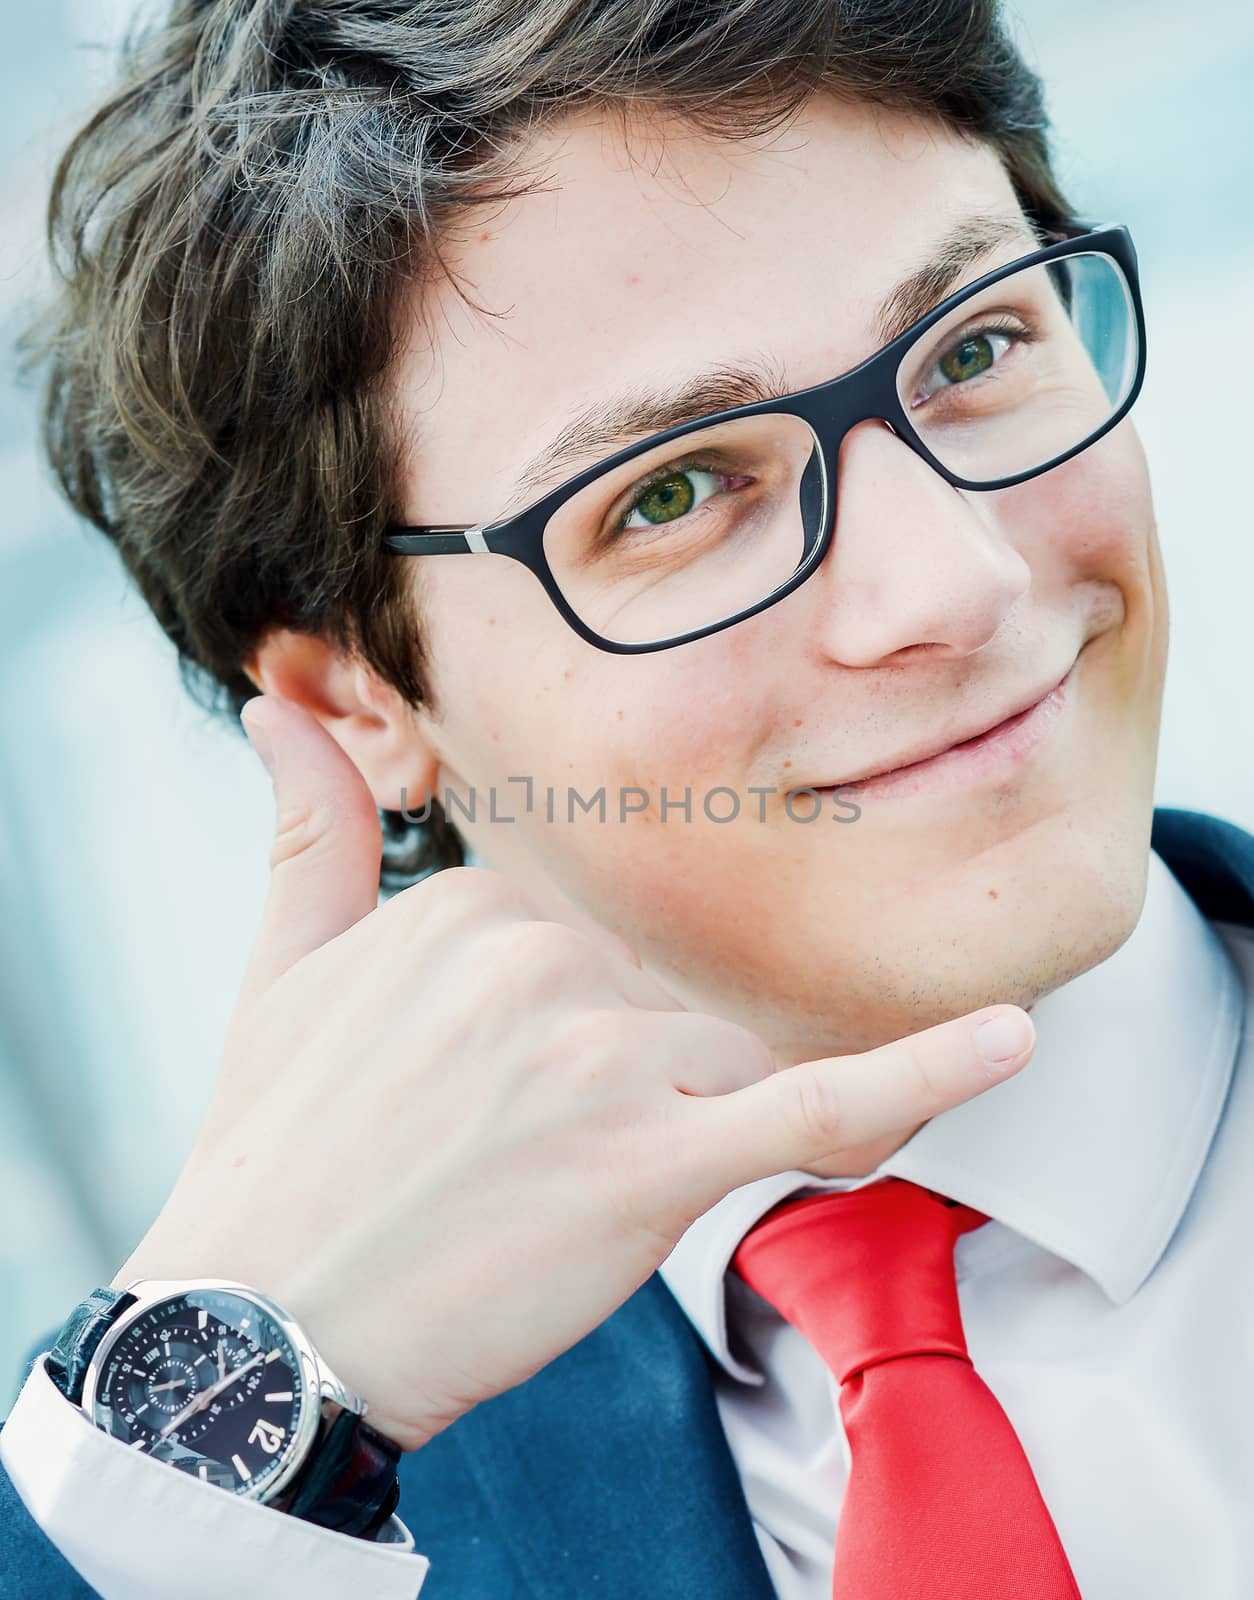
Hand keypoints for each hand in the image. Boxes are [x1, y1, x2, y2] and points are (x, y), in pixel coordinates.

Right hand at [113, 696, 1034, 1450]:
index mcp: (478, 905)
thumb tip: (276, 709)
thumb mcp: (281, 968)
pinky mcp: (652, 1163)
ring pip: (725, 1059)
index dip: (582, 1026)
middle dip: (630, 1078)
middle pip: (668, 999)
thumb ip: (308, 829)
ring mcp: (604, 1058)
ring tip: (560, 1192)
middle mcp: (545, 958)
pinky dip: (919, 1076)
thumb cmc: (278, 1151)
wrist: (262, 1326)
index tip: (524, 1089)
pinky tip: (1007, 1039)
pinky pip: (811, 1108)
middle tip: (520, 1157)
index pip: (599, 941)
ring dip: (685, 1123)